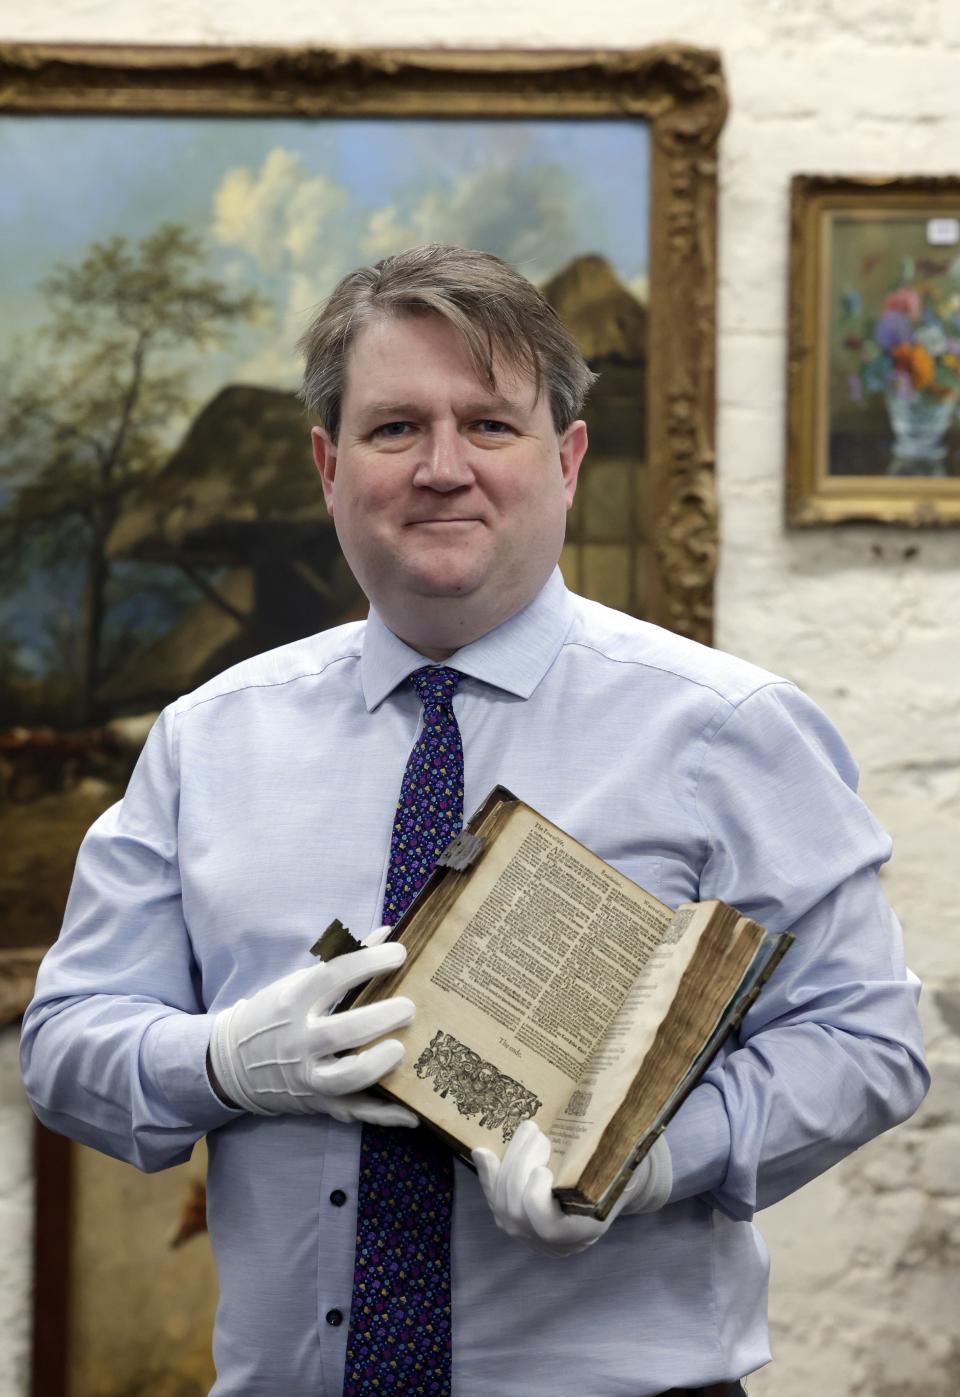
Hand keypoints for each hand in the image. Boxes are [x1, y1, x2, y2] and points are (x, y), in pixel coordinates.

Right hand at [208, 928, 417, 1125]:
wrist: (232, 1064)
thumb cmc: (273, 1015)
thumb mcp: (296, 984)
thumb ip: (341, 961)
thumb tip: (386, 934)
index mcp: (292, 1002)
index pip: (333, 977)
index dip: (368, 962)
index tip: (400, 952)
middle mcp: (298, 1041)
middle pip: (342, 1032)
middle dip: (381, 1018)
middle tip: (410, 1007)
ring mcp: (306, 1076)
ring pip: (344, 1078)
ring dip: (377, 1065)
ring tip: (401, 1048)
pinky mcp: (317, 1103)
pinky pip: (353, 1112)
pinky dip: (384, 1115)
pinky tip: (412, 1113)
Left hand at [472, 1121, 671, 1256]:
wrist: (612, 1190)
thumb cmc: (619, 1174)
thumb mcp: (622, 1169)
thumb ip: (615, 1157)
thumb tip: (622, 1127)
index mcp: (581, 1232)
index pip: (546, 1228)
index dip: (536, 1199)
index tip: (544, 1169)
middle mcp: (553, 1242)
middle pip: (517, 1211)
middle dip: (519, 1166)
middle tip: (535, 1132)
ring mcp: (530, 1235)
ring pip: (502, 1205)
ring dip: (509, 1162)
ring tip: (527, 1131)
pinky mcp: (516, 1220)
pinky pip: (495, 1201)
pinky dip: (488, 1175)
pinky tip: (483, 1152)